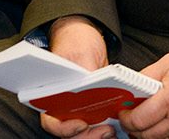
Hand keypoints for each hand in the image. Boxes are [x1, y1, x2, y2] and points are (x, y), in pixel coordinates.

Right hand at [41, 17, 112, 137]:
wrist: (86, 39)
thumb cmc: (76, 42)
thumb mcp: (80, 51)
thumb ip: (83, 68)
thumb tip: (89, 83)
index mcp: (49, 95)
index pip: (50, 122)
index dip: (63, 129)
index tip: (81, 125)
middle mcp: (61, 106)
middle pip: (69, 133)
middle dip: (86, 135)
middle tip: (106, 130)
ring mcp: (76, 109)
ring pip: (84, 133)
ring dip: (97, 134)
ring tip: (112, 129)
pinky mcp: (92, 109)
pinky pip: (97, 125)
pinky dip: (106, 127)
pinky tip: (119, 123)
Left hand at [118, 39, 168, 138]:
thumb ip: (146, 77)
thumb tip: (130, 90)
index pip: (139, 120)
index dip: (125, 119)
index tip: (124, 113)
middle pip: (148, 136)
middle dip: (134, 130)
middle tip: (132, 120)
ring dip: (152, 136)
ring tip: (149, 125)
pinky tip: (168, 127)